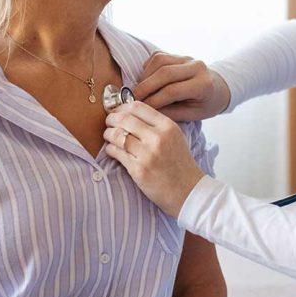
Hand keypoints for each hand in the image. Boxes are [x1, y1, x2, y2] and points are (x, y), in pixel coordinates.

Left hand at [104, 101, 204, 216]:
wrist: (187, 190)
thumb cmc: (179, 163)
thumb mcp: (175, 136)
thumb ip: (156, 124)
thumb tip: (129, 113)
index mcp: (167, 126)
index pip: (137, 106)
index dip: (122, 107)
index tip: (118, 111)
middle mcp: (157, 137)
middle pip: (124, 118)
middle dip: (111, 119)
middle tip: (109, 123)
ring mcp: (147, 154)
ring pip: (116, 135)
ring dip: (108, 134)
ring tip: (109, 137)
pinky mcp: (138, 169)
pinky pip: (116, 152)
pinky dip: (110, 149)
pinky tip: (113, 150)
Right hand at [134, 52, 230, 121]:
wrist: (218, 88)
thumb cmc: (205, 104)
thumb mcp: (192, 115)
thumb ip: (170, 112)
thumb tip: (146, 110)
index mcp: (203, 85)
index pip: (172, 91)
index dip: (154, 100)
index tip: (142, 109)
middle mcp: (196, 67)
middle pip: (164, 73)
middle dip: (145, 87)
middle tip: (133, 99)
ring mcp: (187, 58)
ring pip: (159, 61)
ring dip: (144, 76)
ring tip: (138, 91)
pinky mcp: (179, 55)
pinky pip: (158, 57)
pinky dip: (148, 68)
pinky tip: (144, 80)